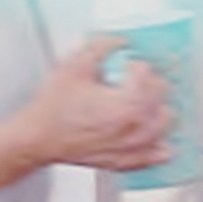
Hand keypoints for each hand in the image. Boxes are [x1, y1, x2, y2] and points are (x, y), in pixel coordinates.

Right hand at [18, 37, 173, 171]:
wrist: (37, 138)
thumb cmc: (52, 109)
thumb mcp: (74, 65)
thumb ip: (101, 46)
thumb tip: (120, 41)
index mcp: (127, 104)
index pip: (149, 75)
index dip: (135, 65)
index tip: (124, 66)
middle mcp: (135, 128)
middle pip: (162, 99)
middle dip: (149, 85)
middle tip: (131, 81)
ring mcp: (133, 147)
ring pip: (165, 125)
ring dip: (158, 110)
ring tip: (143, 102)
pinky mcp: (126, 160)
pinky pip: (157, 155)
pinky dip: (160, 144)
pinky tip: (154, 133)